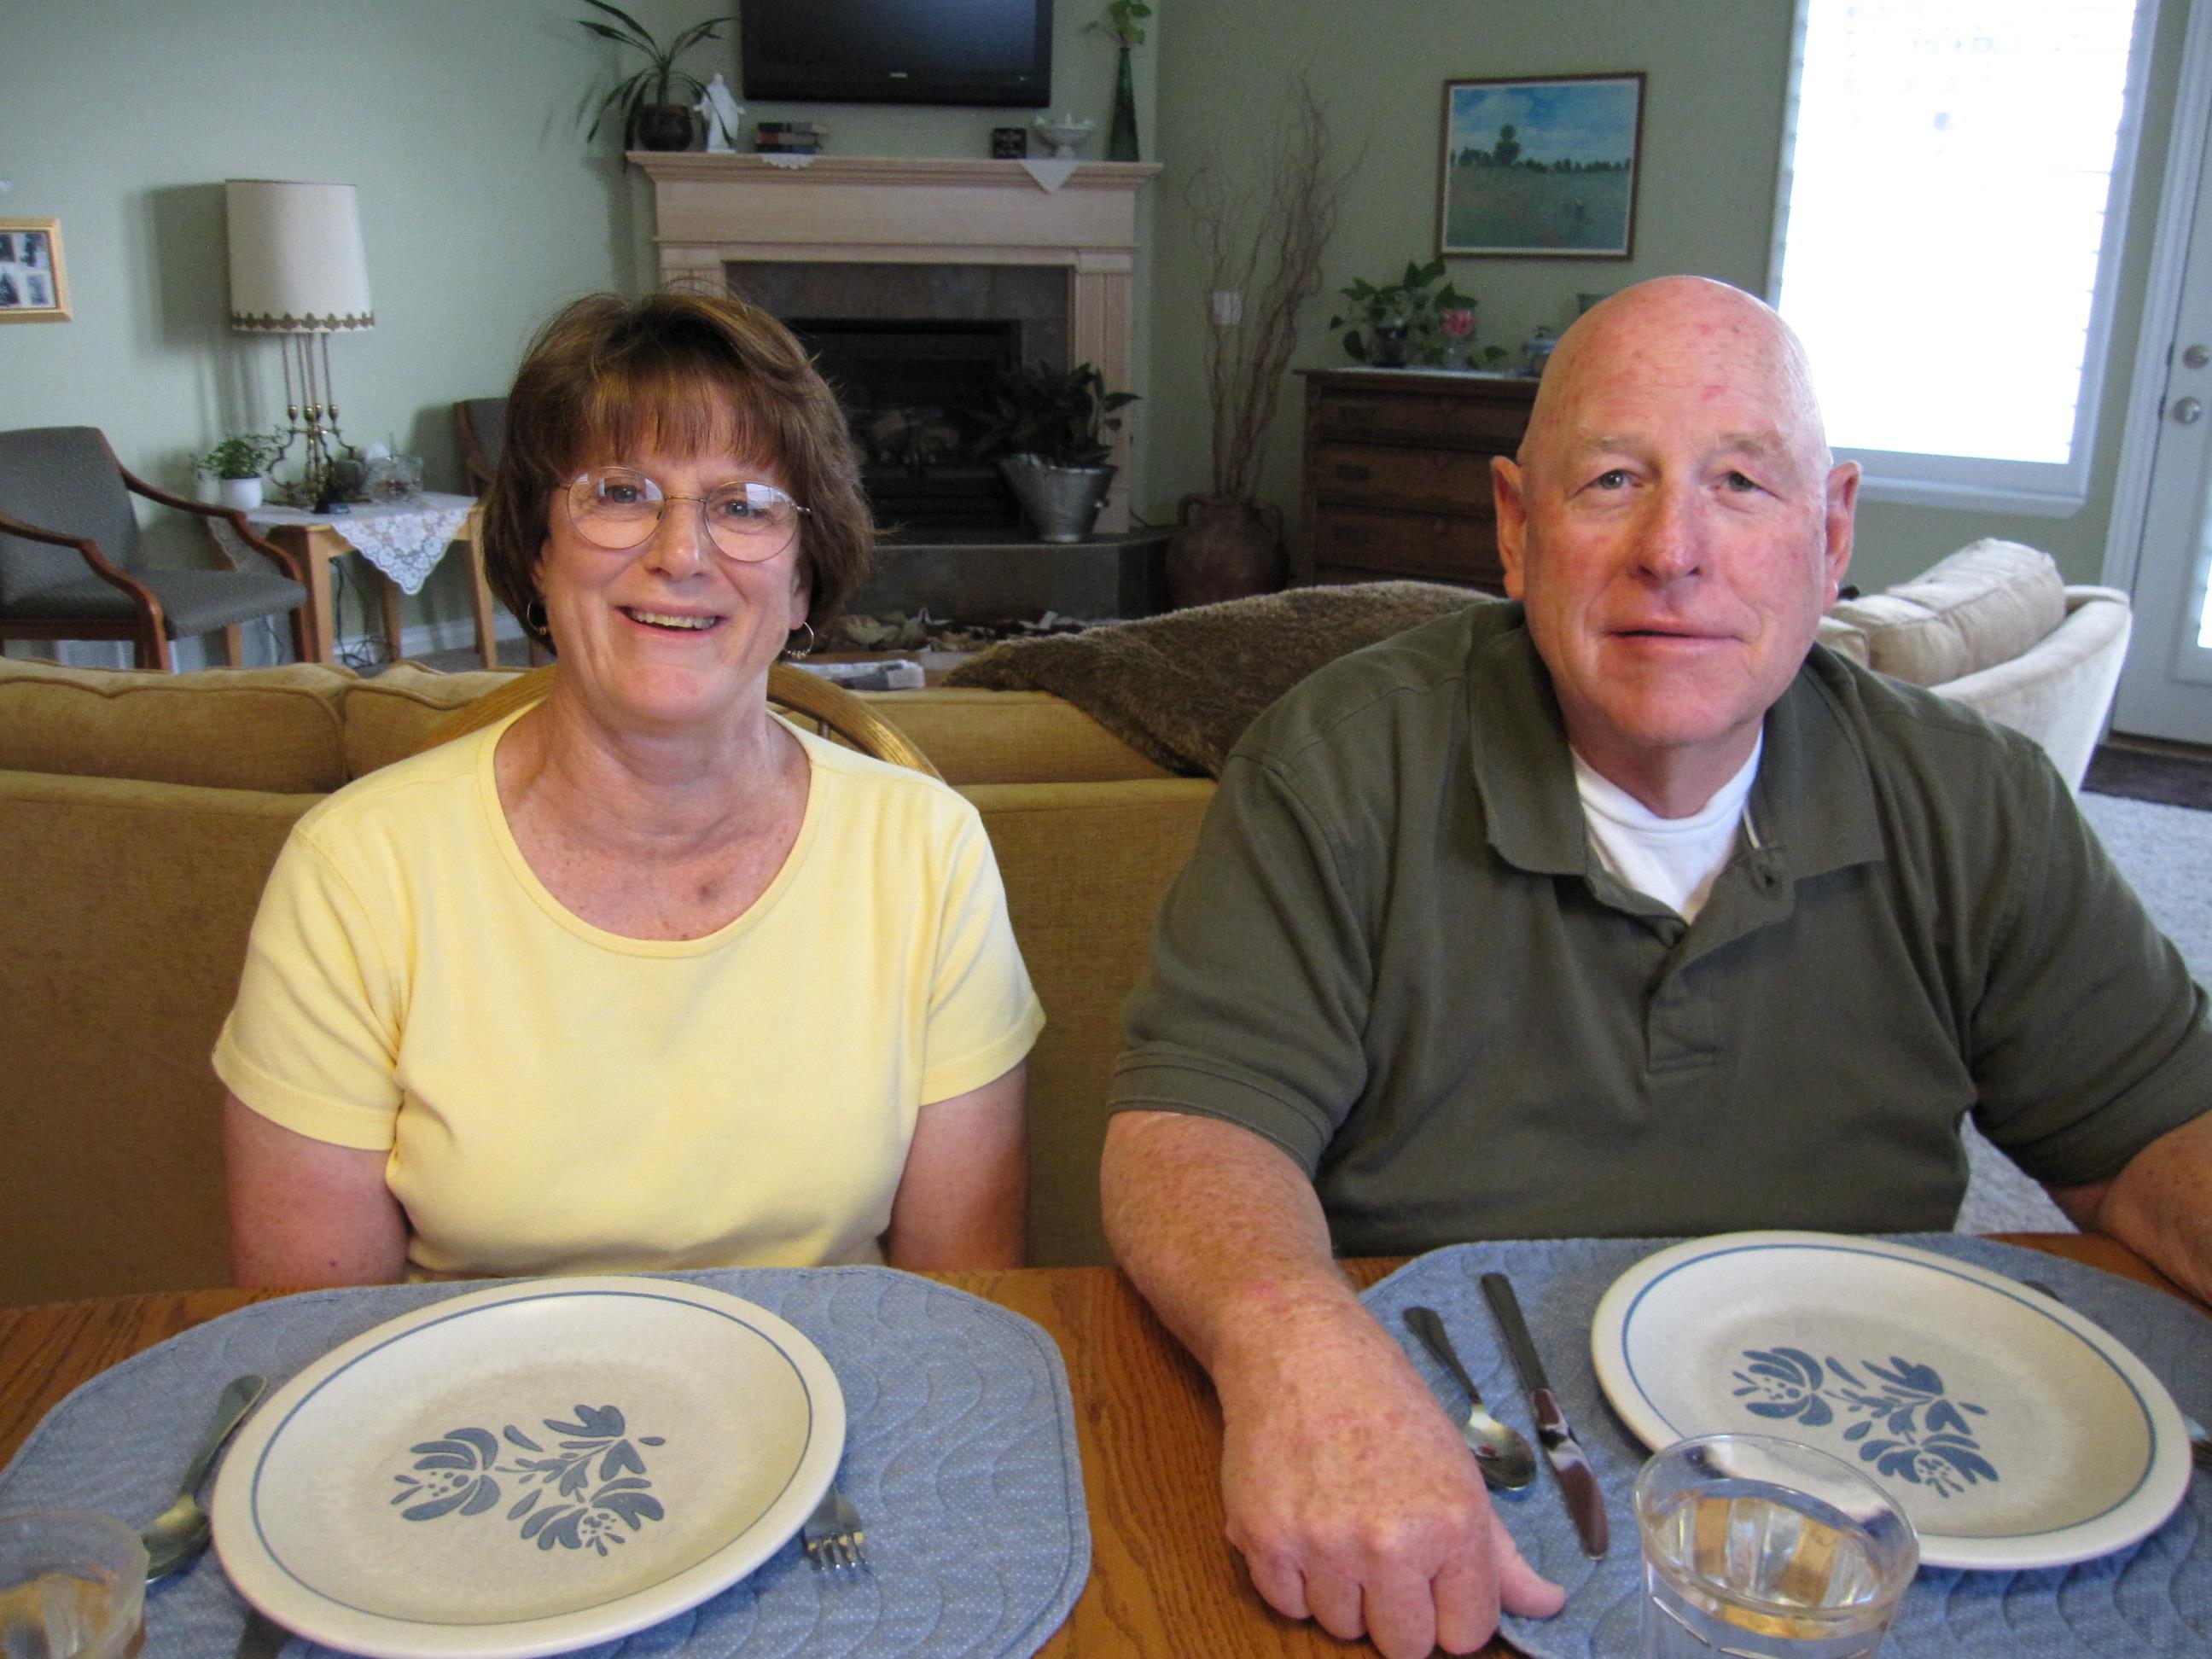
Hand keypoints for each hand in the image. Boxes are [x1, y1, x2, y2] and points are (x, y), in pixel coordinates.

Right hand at [1214, 1301, 1565, 1655]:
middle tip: (1385, 1550)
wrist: (1300, 1347)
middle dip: (1399, 1611)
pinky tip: (1305, 1523)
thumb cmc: (1384, 1400)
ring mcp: (1321, 1544)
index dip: (1452, 1610)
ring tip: (1340, 1525)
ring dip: (1343, 1592)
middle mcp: (1388, 1542)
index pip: (1465, 1635)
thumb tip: (1548, 1606)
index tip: (1436, 1579)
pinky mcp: (1262, 1538)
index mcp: (1451, 1524)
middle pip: (1404, 1647)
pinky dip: (1294, 1577)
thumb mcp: (1458, 1466)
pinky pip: (1287, 1605)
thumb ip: (1500, 1552)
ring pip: (1341, 1627)